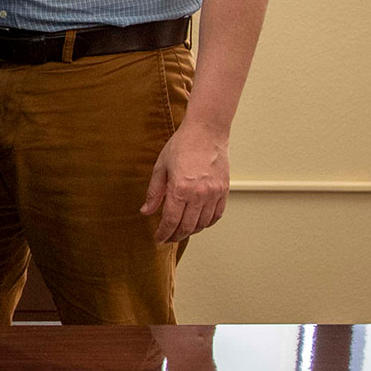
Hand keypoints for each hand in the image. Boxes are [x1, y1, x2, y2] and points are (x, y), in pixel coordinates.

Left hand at [141, 118, 229, 242]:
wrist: (206, 131)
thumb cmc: (181, 145)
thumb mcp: (160, 167)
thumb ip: (154, 192)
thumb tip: (146, 211)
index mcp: (180, 189)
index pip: (171, 220)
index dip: (164, 233)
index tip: (158, 239)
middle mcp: (199, 194)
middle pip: (187, 226)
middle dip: (176, 236)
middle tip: (168, 239)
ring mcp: (214, 193)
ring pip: (203, 223)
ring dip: (191, 231)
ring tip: (181, 231)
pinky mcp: (224, 190)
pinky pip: (217, 215)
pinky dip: (207, 223)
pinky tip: (199, 223)